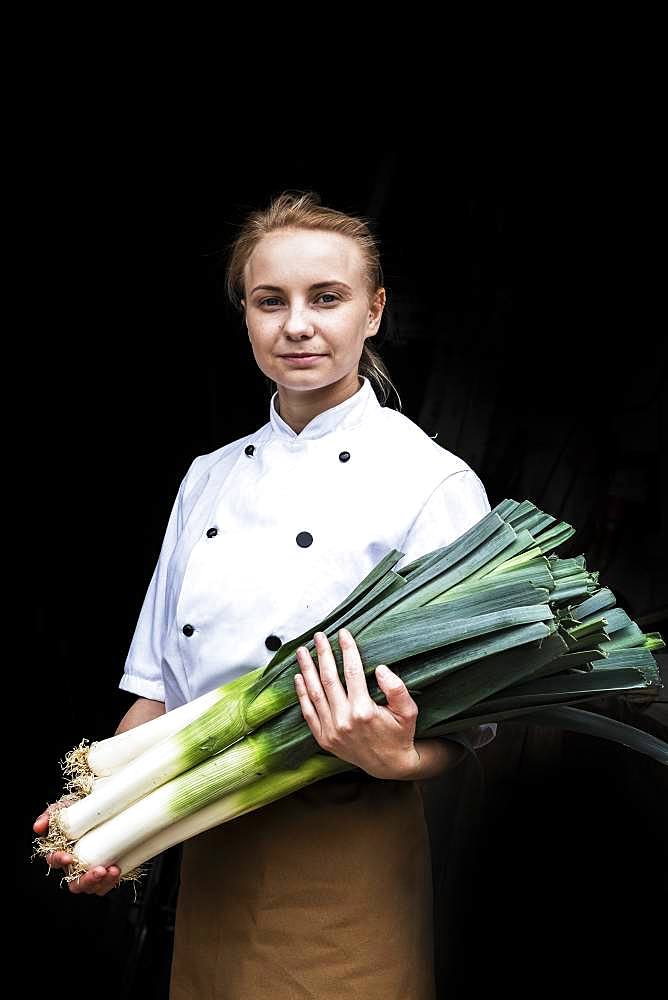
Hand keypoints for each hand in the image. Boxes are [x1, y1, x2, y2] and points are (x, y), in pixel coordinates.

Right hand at [33, 803, 121, 895]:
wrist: (103, 808)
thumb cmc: (79, 811)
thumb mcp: (63, 809)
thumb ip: (49, 816)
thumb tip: (38, 826)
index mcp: (60, 852)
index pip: (55, 861)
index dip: (60, 860)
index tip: (68, 857)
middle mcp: (74, 867)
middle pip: (75, 884)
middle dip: (87, 880)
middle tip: (99, 871)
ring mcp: (89, 871)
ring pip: (91, 887)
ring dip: (102, 883)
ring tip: (113, 870)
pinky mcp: (105, 871)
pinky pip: (105, 885)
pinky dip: (111, 882)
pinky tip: (117, 871)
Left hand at [294, 627, 419, 779]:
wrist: (389, 765)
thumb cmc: (400, 734)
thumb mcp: (408, 711)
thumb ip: (397, 689)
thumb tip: (381, 669)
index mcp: (364, 711)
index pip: (352, 671)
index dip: (347, 649)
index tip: (343, 633)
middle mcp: (344, 720)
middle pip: (329, 678)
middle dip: (322, 654)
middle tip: (318, 636)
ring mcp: (331, 730)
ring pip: (314, 693)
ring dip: (307, 669)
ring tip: (302, 651)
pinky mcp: (324, 738)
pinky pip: (308, 712)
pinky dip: (301, 694)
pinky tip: (298, 677)